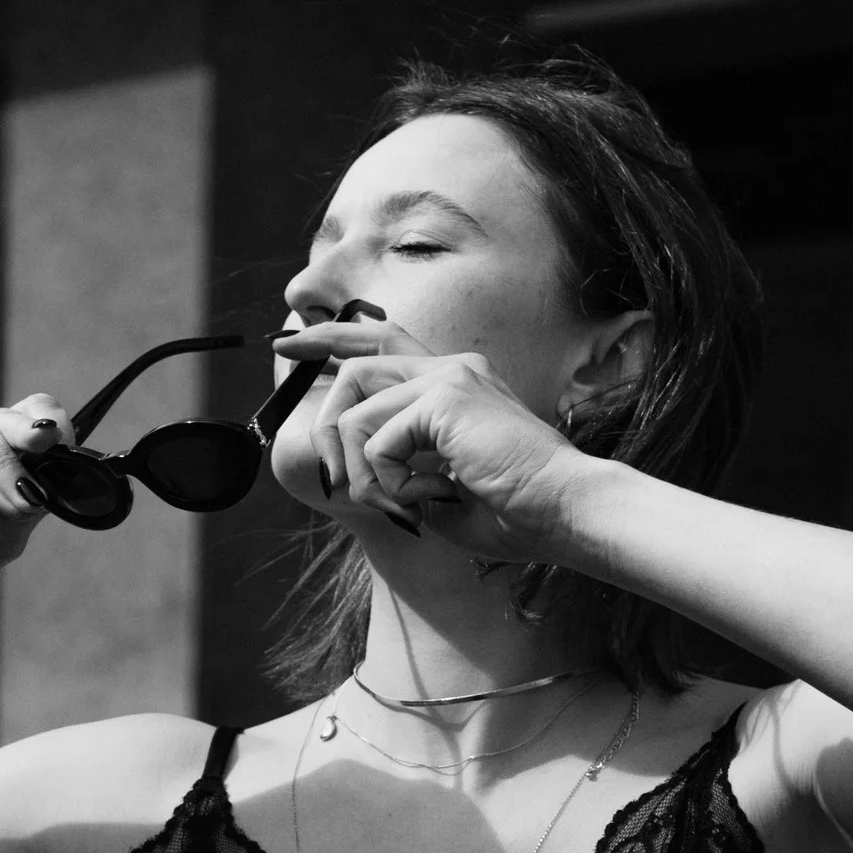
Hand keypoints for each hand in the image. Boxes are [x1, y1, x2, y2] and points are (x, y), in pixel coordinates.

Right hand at [0, 397, 72, 621]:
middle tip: (58, 443)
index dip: (53, 425)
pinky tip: (4, 502)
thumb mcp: (1, 536)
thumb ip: (31, 504)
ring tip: (30, 494)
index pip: (24, 414)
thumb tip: (69, 480)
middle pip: (2, 413)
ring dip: (8, 458)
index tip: (76, 451)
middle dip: (34, 430)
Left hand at [276, 316, 596, 564]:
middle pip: (354, 368)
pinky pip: (377, 441)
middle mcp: (451, 368)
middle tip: (338, 482)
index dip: (331, 338)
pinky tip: (426, 498)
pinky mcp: (445, 399)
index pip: (381, 340)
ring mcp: (449, 377)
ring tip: (399, 504)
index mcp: (454, 383)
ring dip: (363, 471)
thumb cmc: (517, 514)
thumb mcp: (442, 493)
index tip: (290, 344)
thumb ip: (400, 474)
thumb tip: (356, 476)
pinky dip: (388, 481)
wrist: (562, 511)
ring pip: (356, 410)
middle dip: (327, 426)